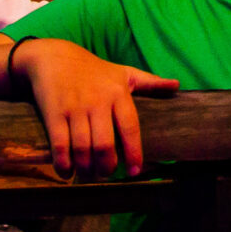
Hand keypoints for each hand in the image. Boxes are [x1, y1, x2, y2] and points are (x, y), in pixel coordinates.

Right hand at [13, 38, 179, 178]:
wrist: (55, 57)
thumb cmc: (94, 69)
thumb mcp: (124, 72)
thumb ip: (150, 82)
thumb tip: (177, 86)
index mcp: (118, 93)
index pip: (130, 127)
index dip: (134, 152)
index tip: (135, 171)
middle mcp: (98, 102)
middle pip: (104, 143)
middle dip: (107, 165)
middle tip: (107, 173)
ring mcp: (75, 109)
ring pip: (82, 147)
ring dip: (86, 167)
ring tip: (90, 174)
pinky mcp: (54, 114)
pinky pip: (59, 145)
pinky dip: (63, 163)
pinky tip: (67, 172)